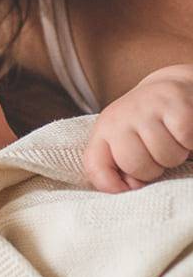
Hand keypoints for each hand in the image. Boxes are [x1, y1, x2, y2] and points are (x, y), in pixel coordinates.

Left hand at [83, 65, 192, 192]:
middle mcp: (118, 117)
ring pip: (166, 156)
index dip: (112, 186)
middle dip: (153, 169)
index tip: (131, 185)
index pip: (94, 167)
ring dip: (175, 154)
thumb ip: (119, 166)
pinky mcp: (173, 102)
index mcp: (103, 131)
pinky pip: (186, 139)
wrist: (170, 89)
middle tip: (157, 152)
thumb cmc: (147, 125)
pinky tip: (183, 130)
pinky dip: (190, 141)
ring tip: (170, 138)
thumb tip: (131, 187)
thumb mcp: (125, 143)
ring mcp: (144, 108)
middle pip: (136, 165)